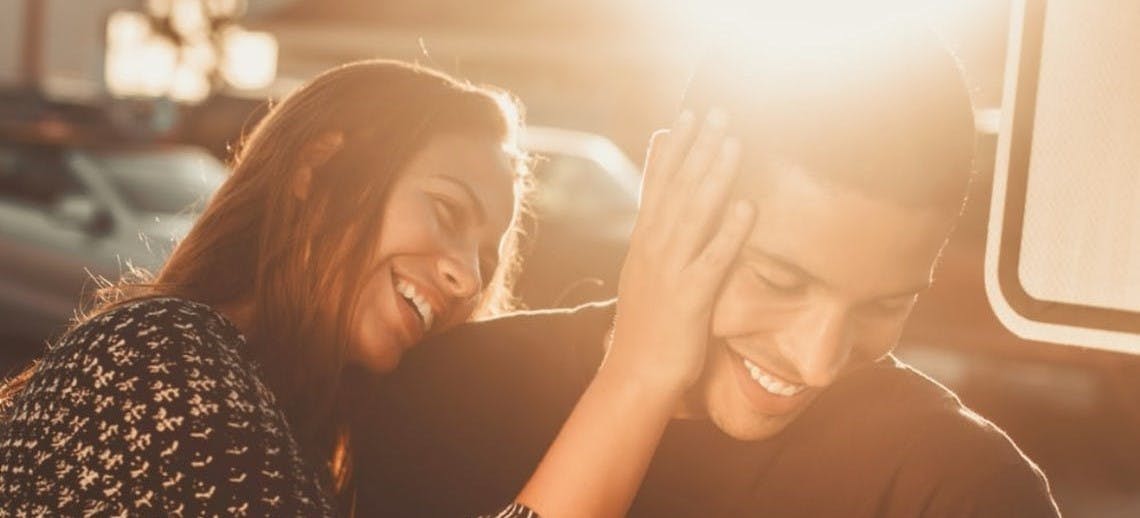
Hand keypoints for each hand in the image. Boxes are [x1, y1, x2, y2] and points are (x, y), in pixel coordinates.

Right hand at [602, 109, 754, 394]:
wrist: (635, 376)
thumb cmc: (648, 328)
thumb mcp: (646, 276)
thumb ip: (655, 241)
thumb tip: (661, 213)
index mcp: (644, 243)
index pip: (657, 186)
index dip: (672, 150)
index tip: (685, 115)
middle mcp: (653, 249)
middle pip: (677, 189)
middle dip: (698, 148)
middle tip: (717, 111)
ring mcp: (669, 271)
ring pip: (694, 214)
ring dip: (714, 175)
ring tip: (733, 142)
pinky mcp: (689, 298)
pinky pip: (713, 259)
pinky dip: (729, 232)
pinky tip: (746, 207)